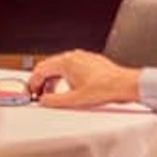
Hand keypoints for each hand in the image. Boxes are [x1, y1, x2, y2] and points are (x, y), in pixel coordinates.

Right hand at [26, 50, 140, 108]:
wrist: (124, 85)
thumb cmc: (105, 88)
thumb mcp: (75, 100)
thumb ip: (55, 101)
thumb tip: (44, 101)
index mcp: (65, 62)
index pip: (40, 69)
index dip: (33, 82)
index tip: (32, 92)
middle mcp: (73, 56)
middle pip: (49, 66)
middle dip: (42, 81)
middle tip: (41, 94)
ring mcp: (82, 57)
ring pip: (60, 66)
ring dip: (53, 79)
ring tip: (55, 93)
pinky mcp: (90, 61)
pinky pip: (72, 66)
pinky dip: (65, 76)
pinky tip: (70, 87)